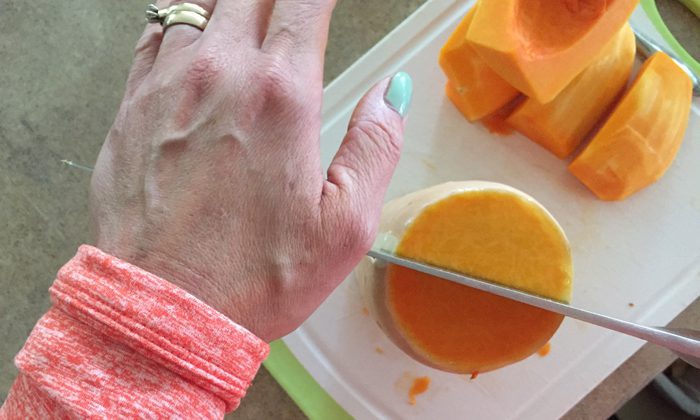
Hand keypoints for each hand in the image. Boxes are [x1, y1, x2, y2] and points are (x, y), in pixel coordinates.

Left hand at [90, 0, 411, 340]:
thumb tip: (392, 92)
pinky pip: (154, 35)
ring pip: (198, 1)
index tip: (328, 2)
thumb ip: (376, 147)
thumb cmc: (256, 276)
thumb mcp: (345, 226)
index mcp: (282, 97)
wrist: (165, 310)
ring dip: (231, 1)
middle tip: (294, 9)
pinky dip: (180, 20)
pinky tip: (196, 32)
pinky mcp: (130, 108)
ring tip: (249, 13)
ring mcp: (168, 86)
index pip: (306, 0)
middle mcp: (221, 75)